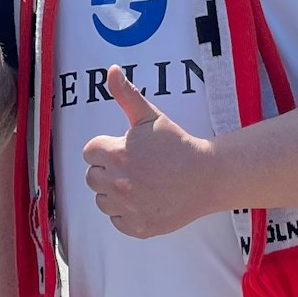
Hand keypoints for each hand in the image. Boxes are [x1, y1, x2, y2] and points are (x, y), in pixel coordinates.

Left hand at [82, 66, 217, 237]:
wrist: (207, 176)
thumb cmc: (177, 144)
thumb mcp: (150, 116)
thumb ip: (126, 94)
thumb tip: (111, 69)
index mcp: (115, 153)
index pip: (90, 152)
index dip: (106, 149)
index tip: (125, 150)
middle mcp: (117, 182)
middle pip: (92, 178)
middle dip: (106, 171)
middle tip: (133, 167)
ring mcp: (127, 207)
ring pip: (102, 201)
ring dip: (113, 194)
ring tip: (139, 184)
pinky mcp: (138, 227)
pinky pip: (117, 221)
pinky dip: (126, 214)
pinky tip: (144, 201)